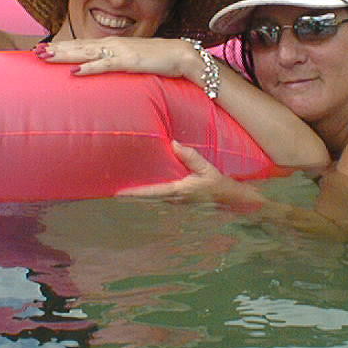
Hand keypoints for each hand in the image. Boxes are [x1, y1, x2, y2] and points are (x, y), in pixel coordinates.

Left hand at [35, 37, 200, 81]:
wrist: (181, 55)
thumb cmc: (158, 59)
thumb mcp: (133, 62)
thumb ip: (118, 65)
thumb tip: (105, 72)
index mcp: (112, 45)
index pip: (82, 45)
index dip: (63, 47)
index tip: (44, 49)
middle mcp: (112, 44)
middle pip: (78, 46)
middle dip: (56, 49)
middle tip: (35, 52)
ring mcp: (119, 51)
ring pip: (85, 53)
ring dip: (64, 54)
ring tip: (45, 56)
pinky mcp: (129, 61)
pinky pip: (105, 65)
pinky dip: (89, 68)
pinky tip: (75, 71)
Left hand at [119, 141, 263, 207]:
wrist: (233, 201)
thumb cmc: (220, 185)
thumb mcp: (207, 169)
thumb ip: (190, 157)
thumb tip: (173, 144)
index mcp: (179, 192)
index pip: (151, 193)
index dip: (134, 193)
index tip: (117, 193)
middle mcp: (175, 200)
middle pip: (148, 199)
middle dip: (132, 196)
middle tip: (113, 191)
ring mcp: (177, 203)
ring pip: (154, 199)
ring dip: (140, 196)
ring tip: (125, 189)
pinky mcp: (181, 202)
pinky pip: (161, 198)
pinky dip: (151, 195)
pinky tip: (145, 189)